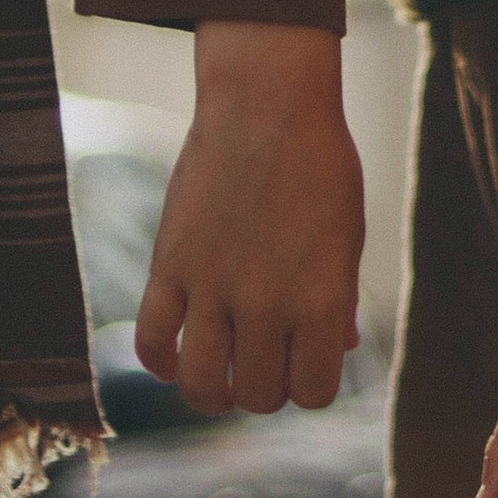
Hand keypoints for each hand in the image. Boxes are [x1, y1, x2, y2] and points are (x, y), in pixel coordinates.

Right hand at [134, 24, 363, 416]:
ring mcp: (213, 285)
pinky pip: (151, 340)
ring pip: (201, 384)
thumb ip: (339, 297)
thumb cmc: (318, 163)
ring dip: (212, 394)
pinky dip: (160, 362)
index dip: (310, 386)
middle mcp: (267, 302)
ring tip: (219, 380)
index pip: (314, 392)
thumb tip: (337, 348)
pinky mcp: (170, 263)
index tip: (304, 364)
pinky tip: (175, 357)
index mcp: (321, 298)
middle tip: (264, 362)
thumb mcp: (347, 233)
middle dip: (263, 389)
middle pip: (258, 395)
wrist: (266, 102)